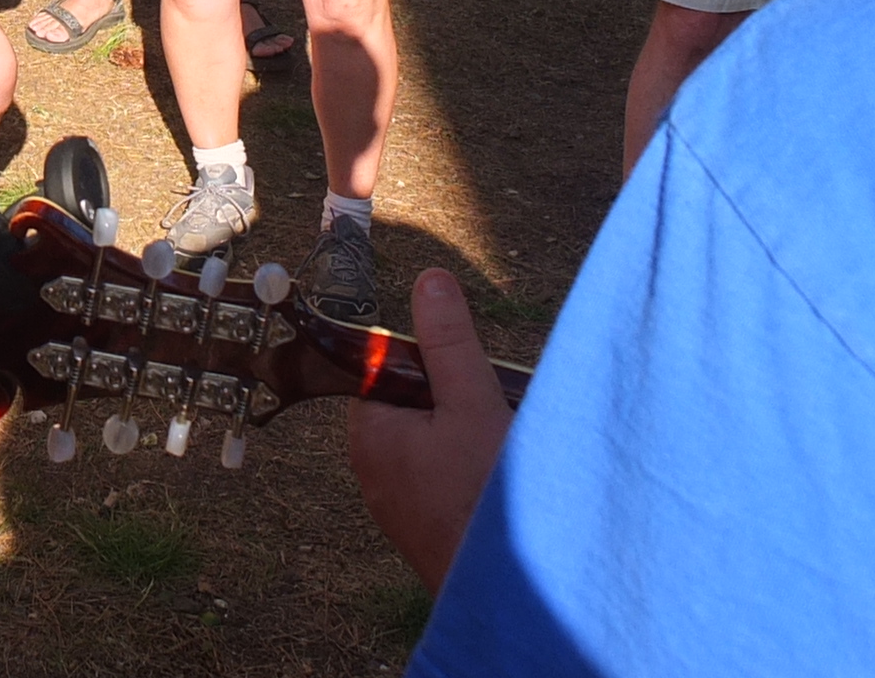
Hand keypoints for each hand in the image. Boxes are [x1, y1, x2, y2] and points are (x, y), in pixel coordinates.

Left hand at [346, 270, 515, 591]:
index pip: (384, 365)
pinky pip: (442, 475)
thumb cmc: (484, 502)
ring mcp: (396, 500)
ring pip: (432, 438)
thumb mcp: (472, 403)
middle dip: (455, 397)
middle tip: (491, 415)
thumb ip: (450, 342)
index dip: (429, 359)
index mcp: (369, 429)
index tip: (464, 374)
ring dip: (469, 433)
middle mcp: (371, 466)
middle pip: (411, 399)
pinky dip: (471, 468)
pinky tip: (499, 481)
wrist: (505, 593)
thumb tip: (429, 281)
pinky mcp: (422, 524)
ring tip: (500, 451)